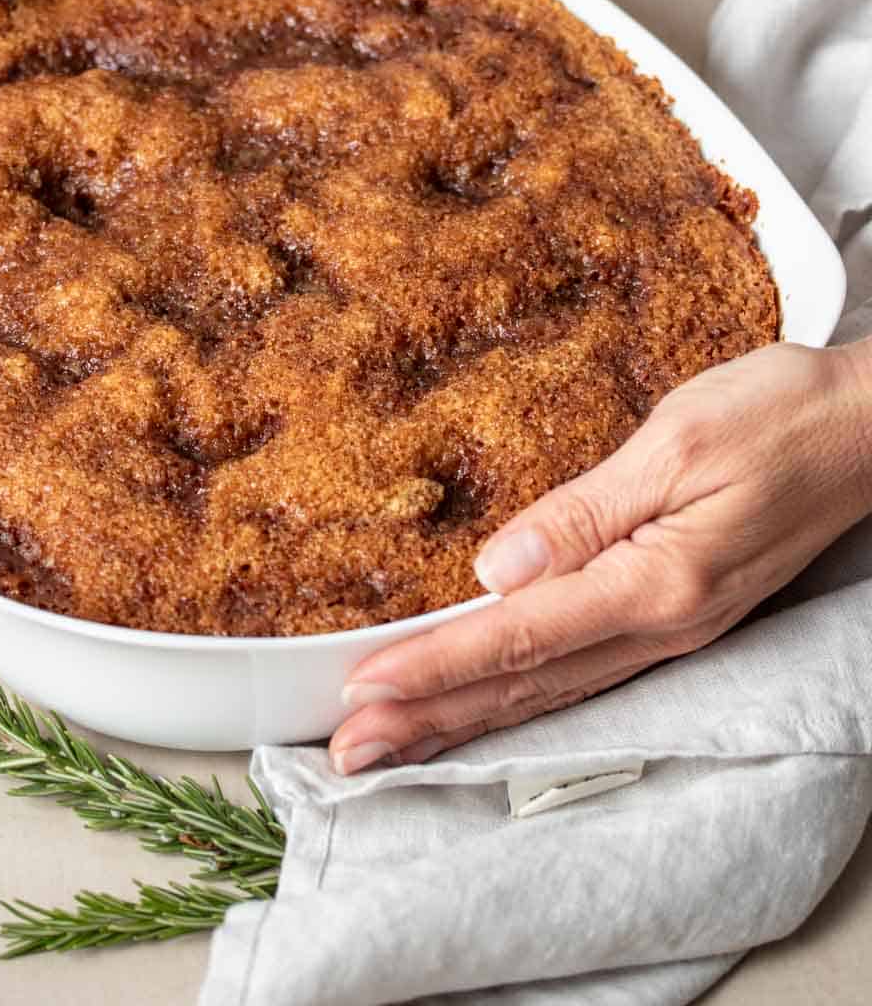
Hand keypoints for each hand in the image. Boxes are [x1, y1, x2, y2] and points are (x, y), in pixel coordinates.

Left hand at [330, 339, 871, 773]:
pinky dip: (523, 693)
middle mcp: (664, 623)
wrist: (866, 429)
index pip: (519, 637)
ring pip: (551, 688)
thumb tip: (494, 570)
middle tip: (347, 751)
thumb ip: (582, 511)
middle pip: (526, 684)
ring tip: (397, 744)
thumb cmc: (778, 415)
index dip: (434, 666)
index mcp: (656, 581)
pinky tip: (489, 703)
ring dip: (468, 718)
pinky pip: (584, 668)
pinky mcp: (681, 612)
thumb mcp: (674, 442)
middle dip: (431, 719)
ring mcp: (676, 627)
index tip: (364, 691)